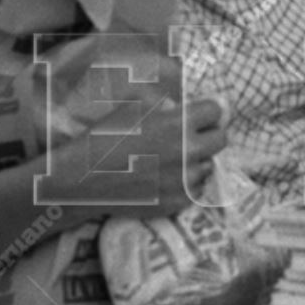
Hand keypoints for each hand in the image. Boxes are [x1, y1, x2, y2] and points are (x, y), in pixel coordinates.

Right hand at [49, 89, 229, 215]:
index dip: (209, 110)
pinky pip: (195, 189)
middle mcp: (188, 151)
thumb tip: (182, 104)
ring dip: (197, 160)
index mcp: (178, 123)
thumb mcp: (132, 107)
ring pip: (208, 165)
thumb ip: (164, 103)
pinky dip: (186, 183)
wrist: (82, 180)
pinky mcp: (179, 202)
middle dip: (211, 134)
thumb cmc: (103, 137)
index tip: (203, 113)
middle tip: (194, 135)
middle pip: (222, 139)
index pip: (216, 110)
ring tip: (173, 159)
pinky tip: (166, 178)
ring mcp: (185, 180)